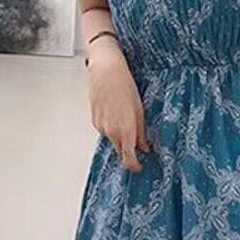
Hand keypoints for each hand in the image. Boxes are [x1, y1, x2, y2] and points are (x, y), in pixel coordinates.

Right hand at [87, 38, 149, 172]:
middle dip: (128, 151)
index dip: (134, 165)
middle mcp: (111, 132)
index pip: (128, 158)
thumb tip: (145, 147)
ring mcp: (101, 127)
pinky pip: (105, 131)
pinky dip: (112, 129)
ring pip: (113, 140)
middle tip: (137, 147)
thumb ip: (141, 132)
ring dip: (120, 137)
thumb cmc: (124, 86)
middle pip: (120, 151)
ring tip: (126, 121)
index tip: (139, 167)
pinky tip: (116, 115)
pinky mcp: (95, 121)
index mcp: (125, 130)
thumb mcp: (139, 110)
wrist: (106, 71)